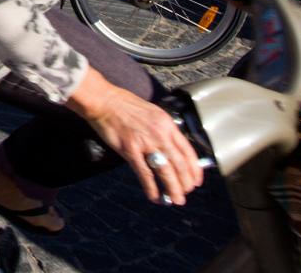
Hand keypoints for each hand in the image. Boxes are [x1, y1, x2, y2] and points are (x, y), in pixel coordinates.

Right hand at [81, 85, 203, 205]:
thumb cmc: (125, 105)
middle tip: (185, 194)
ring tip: (175, 200)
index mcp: (167, 125)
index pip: (188, 151)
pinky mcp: (130, 149)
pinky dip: (151, 188)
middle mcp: (160, 134)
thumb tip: (170, 150)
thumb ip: (163, 131)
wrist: (104, 100)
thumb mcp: (153, 113)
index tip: (196, 181)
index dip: (195, 169)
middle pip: (179, 164)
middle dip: (185, 183)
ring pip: (165, 171)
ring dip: (172, 189)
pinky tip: (154, 196)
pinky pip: (144, 173)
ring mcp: (145, 142)